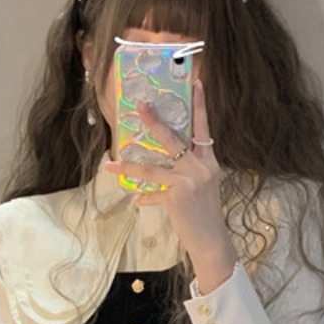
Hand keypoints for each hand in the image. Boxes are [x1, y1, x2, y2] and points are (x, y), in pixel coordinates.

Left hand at [103, 79, 235, 291]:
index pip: (204, 128)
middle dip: (154, 121)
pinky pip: (153, 193)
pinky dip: (145, 198)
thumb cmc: (205, 213)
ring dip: (129, 166)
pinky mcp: (176, 197)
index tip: (197, 83)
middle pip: (173, 139)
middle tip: (140, 105)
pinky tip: (138, 202)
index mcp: (208, 161)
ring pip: (152, 168)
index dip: (200, 106)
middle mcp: (199, 167)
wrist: (211, 240)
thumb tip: (160, 171)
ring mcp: (187, 181)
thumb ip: (187, 172)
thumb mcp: (202, 187)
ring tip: (111, 163)